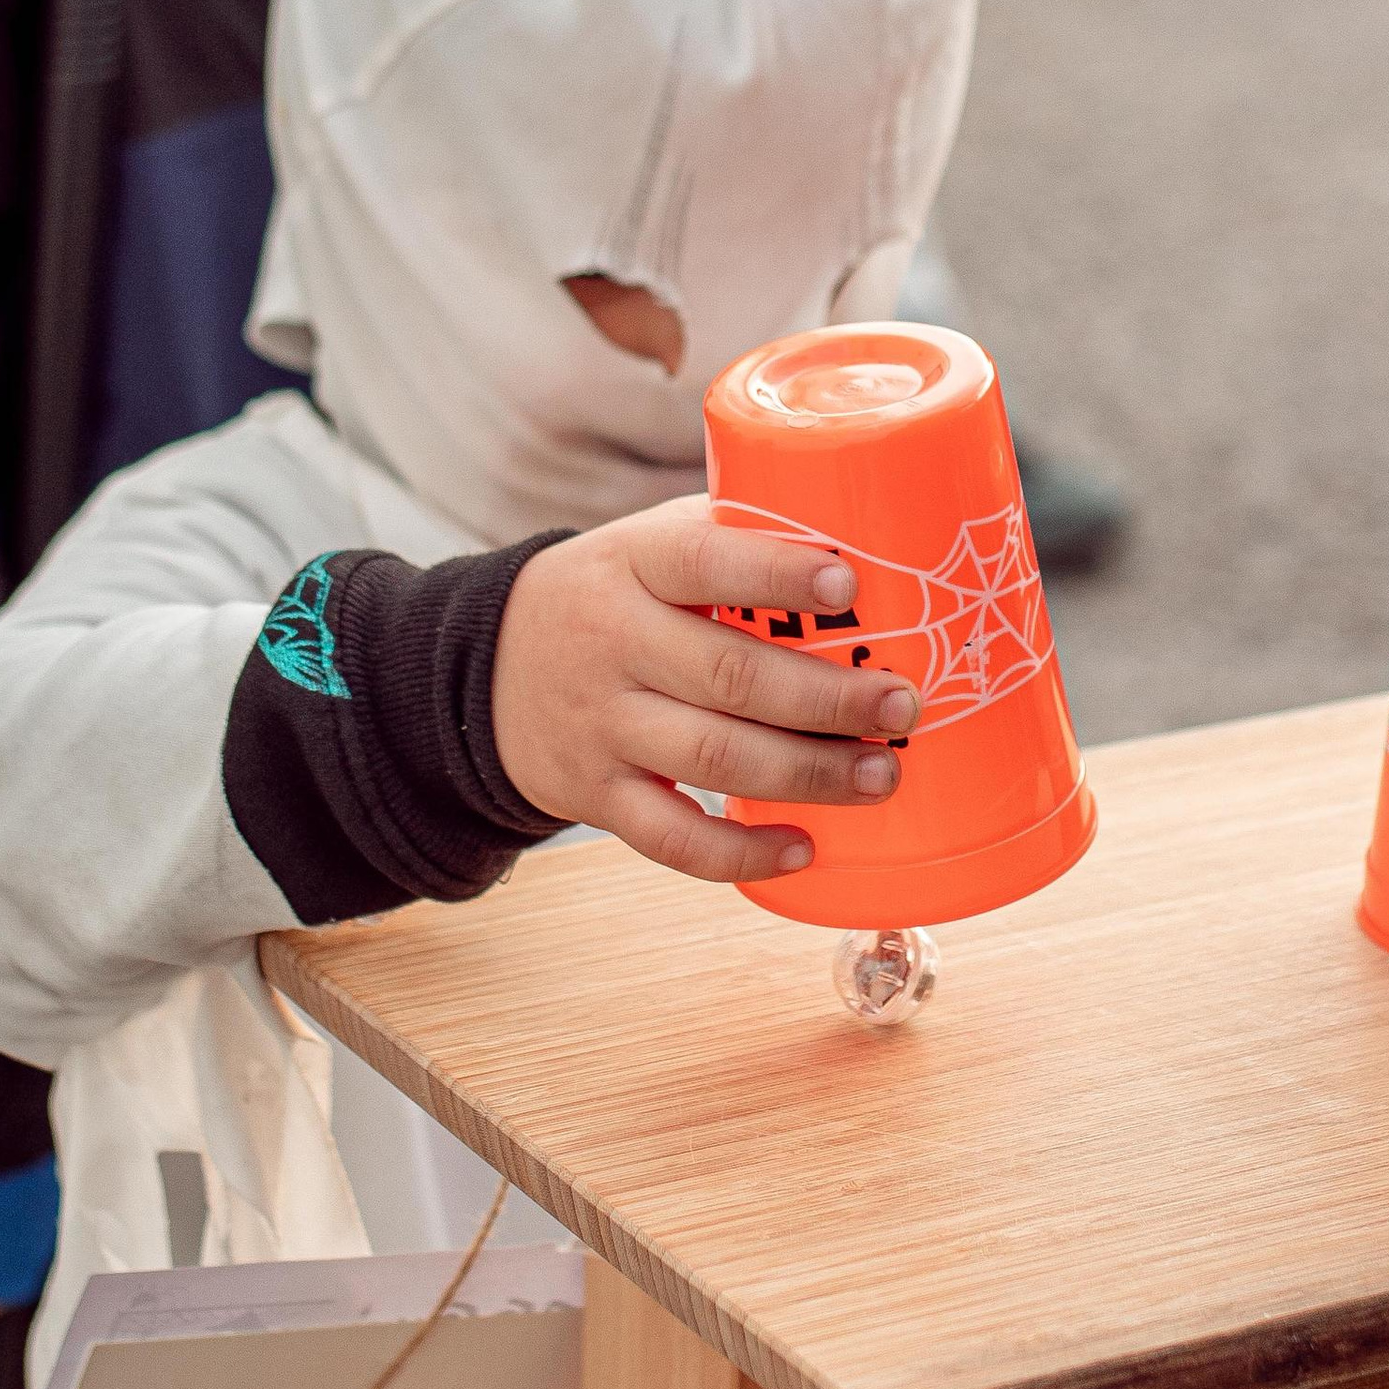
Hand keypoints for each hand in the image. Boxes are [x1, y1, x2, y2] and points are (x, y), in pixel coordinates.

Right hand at [491, 496, 919, 885]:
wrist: (489, 667)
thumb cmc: (614, 594)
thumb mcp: (650, 543)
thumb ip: (736, 536)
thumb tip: (869, 535)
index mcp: (632, 564)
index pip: (703, 562)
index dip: (775, 575)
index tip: (847, 586)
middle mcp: (612, 643)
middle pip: (726, 674)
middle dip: (825, 697)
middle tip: (900, 704)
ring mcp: (601, 725)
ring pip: (710, 758)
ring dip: (806, 774)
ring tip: (881, 775)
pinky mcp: (594, 794)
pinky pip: (670, 837)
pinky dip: (739, 854)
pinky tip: (804, 849)